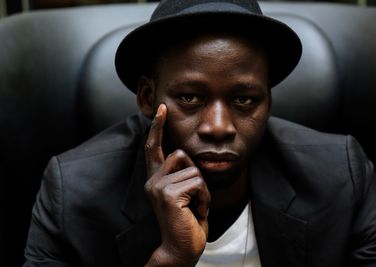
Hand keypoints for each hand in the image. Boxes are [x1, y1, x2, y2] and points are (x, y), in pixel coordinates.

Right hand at [144, 104, 210, 266]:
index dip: (158, 127)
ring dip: (203, 189)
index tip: (162, 109)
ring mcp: (159, 187)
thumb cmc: (187, 220)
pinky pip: (199, 183)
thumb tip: (183, 153)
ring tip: (196, 206)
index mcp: (156, 179)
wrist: (182, 248)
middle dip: (195, 173)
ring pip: (194, 170)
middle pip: (182, 154)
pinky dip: (205, 198)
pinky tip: (196, 211)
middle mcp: (153, 180)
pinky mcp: (169, 194)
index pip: (154, 147)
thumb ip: (181, 173)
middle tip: (194, 197)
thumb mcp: (184, 193)